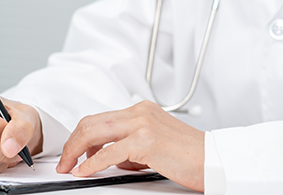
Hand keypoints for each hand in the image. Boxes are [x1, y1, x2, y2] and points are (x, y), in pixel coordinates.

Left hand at [55, 101, 203, 191]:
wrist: (219, 161)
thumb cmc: (191, 157)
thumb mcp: (154, 145)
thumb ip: (130, 146)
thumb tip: (107, 158)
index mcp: (141, 110)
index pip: (99, 119)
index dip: (81, 137)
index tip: (73, 152)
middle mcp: (139, 113)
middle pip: (91, 123)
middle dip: (72, 143)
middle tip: (64, 162)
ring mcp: (142, 125)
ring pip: (94, 133)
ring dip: (75, 152)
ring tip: (69, 167)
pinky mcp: (145, 141)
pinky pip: (107, 153)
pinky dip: (90, 164)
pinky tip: (84, 171)